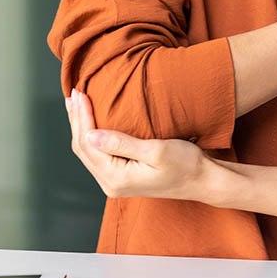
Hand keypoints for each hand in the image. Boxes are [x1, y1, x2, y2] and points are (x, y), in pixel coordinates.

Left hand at [65, 88, 209, 200]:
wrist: (203, 181)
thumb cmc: (186, 165)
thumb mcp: (156, 151)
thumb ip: (122, 144)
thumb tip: (91, 135)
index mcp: (116, 178)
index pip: (89, 143)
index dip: (82, 117)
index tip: (80, 94)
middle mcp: (110, 183)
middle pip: (83, 149)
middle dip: (77, 120)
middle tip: (73, 94)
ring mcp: (115, 182)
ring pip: (88, 152)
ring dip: (82, 127)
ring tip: (76, 106)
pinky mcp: (122, 177)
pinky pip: (98, 156)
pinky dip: (92, 137)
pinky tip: (92, 124)